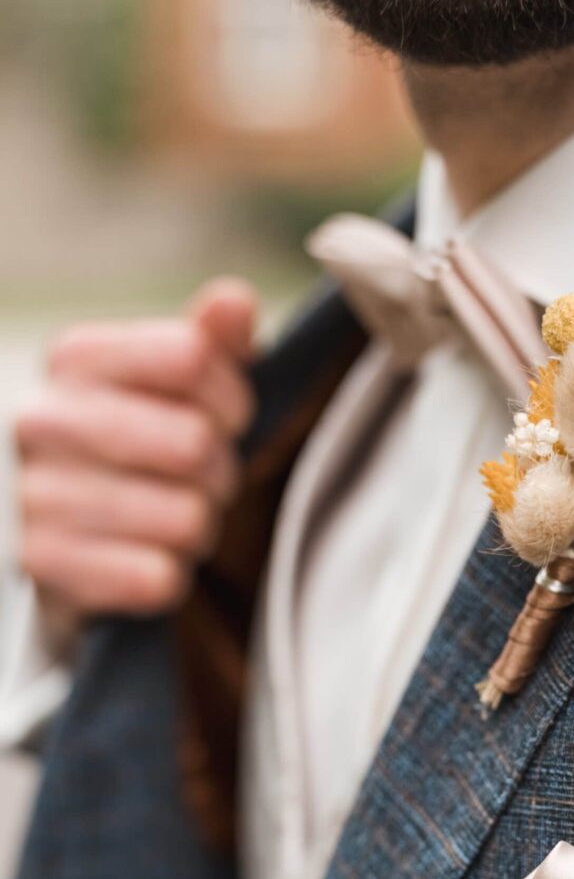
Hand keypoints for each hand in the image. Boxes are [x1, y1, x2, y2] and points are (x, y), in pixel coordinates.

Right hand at [14, 279, 257, 625]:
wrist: (55, 532)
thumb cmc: (132, 444)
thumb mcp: (169, 383)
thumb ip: (209, 340)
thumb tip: (235, 300)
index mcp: (73, 358)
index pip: (192, 356)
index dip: (231, 397)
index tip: (222, 417)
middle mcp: (39, 419)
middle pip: (194, 443)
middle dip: (218, 471)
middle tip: (196, 480)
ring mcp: (32, 496)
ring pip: (186, 517)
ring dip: (196, 528)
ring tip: (164, 519)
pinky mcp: (43, 568)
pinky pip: (159, 577)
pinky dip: (168, 576)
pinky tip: (138, 558)